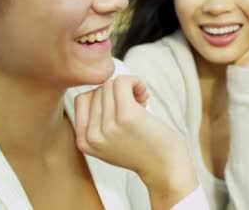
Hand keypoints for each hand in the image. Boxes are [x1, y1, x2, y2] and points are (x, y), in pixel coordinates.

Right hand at [74, 76, 196, 208]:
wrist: (165, 167)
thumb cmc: (143, 150)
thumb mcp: (109, 142)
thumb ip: (98, 121)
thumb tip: (103, 84)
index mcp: (84, 141)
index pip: (82, 99)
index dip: (102, 96)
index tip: (119, 104)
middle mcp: (92, 135)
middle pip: (97, 90)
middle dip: (117, 92)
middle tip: (135, 105)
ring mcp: (108, 125)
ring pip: (110, 84)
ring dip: (128, 87)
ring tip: (140, 102)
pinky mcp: (126, 115)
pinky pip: (122, 82)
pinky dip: (135, 81)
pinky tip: (143, 93)